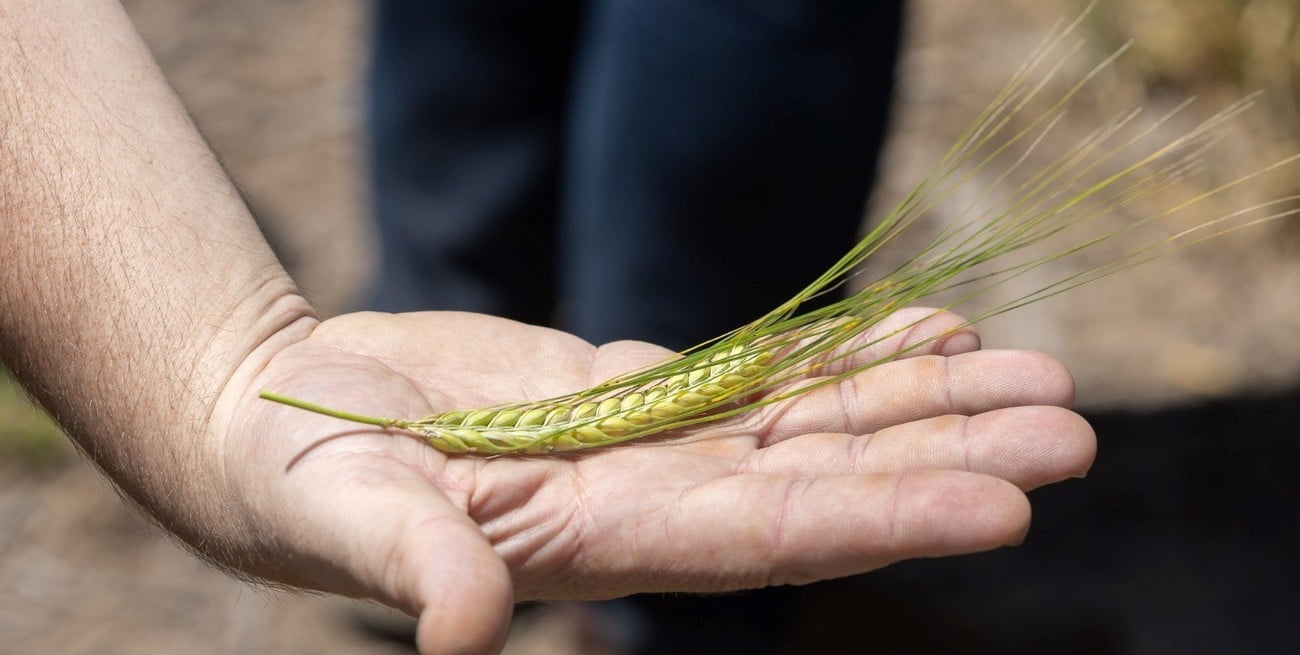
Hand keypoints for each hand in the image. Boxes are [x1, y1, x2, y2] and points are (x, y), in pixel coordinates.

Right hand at [214, 308, 1093, 653]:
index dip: (881, 521)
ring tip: (1034, 369)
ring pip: (815, 424)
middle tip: (1071, 428)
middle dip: (945, 456)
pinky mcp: (638, 392)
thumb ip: (410, 564)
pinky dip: (846, 356)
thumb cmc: (297, 477)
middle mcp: (653, 503)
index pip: (766, 541)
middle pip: (826, 483)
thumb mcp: (340, 512)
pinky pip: (764, 374)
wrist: (284, 420)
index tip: (999, 505)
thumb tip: (464, 636)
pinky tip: (926, 329)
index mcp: (600, 545)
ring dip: (923, 400)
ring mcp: (655, 445)